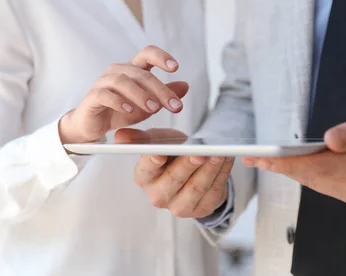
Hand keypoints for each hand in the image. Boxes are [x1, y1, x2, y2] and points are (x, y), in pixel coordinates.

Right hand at [59, 46, 188, 143]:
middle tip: (174, 105)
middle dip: (160, 89)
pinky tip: (129, 109)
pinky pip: (105, 94)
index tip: (175, 67)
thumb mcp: (147, 105)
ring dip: (141, 94)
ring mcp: (103, 83)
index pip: (147, 54)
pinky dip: (118, 101)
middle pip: (141, 73)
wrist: (93, 126)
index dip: (161, 57)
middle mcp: (117, 71)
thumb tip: (185, 86)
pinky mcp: (92, 97)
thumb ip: (164, 95)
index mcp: (132, 69)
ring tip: (154, 109)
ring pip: (123, 81)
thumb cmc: (119, 111)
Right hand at [115, 128, 233, 217]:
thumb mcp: (156, 142)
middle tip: (200, 151)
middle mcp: (158, 196)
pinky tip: (226, 160)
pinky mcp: (201, 210)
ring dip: (210, 168)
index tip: (160, 152)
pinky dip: (222, 174)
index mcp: (143, 178)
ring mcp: (180, 206)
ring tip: (219, 153)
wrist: (191, 170)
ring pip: (197, 186)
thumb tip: (119, 136)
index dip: (153, 161)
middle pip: (175, 179)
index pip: (147, 169)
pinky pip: (214, 191)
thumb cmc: (170, 154)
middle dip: (189, 164)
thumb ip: (140, 138)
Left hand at [243, 101, 345, 210]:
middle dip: (281, 167)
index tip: (261, 157)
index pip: (317, 167)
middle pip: (313, 178)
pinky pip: (327, 186)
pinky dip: (308, 175)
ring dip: (292, 171)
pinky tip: (293, 164)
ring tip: (265, 158)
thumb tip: (330, 141)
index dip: (286, 162)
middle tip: (252, 156)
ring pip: (317, 184)